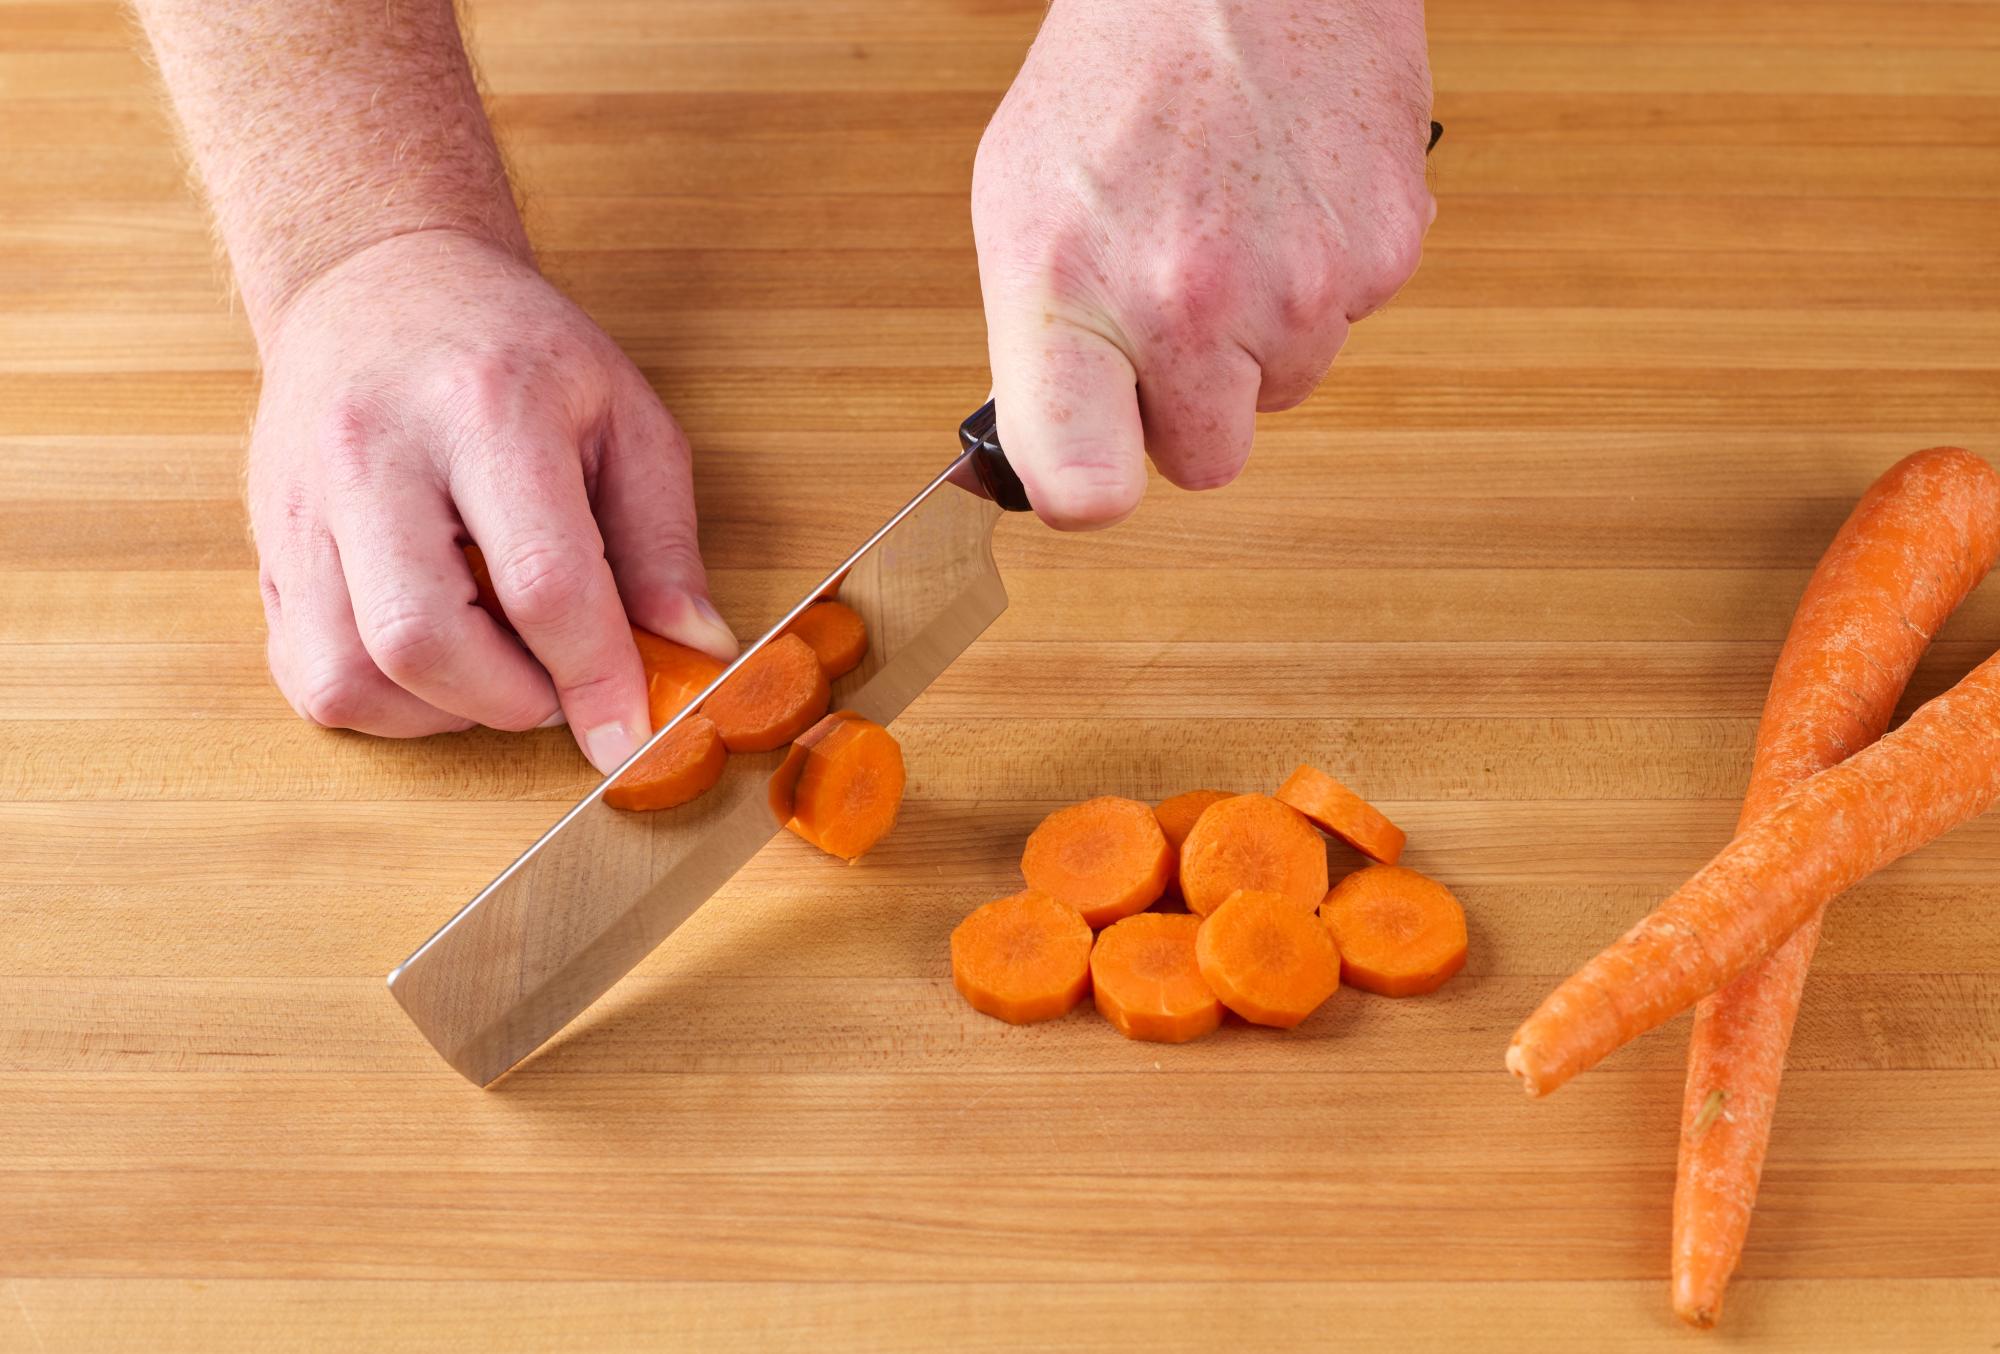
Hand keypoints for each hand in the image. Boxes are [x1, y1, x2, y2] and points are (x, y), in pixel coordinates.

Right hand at [248, 228, 736, 771]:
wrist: (378, 283)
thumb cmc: (516, 353)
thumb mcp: (625, 417)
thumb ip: (663, 540)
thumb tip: (695, 650)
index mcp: (484, 409)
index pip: (541, 580)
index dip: (594, 676)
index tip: (628, 735)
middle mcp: (372, 456)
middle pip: (423, 640)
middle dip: (510, 701)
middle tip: (557, 683)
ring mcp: (300, 506)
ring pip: (350, 676)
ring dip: (444, 712)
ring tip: (499, 667)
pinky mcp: (266, 548)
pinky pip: (308, 677)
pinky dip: (384, 704)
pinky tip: (438, 662)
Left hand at [972, 0, 1434, 526]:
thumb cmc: (1121, 75)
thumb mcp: (1022, 206)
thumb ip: (1039, 348)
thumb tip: (1063, 461)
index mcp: (1071, 293)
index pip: (1085, 486)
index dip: (1092, 490)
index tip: (1095, 470)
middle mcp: (1187, 303)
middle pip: (1205, 459)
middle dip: (1191, 403)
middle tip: (1171, 307)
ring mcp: (1298, 288)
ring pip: (1282, 391)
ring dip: (1257, 337)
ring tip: (1228, 225)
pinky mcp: (1384, 257)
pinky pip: (1347, 324)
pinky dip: (1319, 280)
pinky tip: (1284, 203)